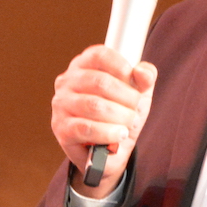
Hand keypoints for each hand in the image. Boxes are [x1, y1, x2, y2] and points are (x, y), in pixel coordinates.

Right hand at [51, 45, 157, 199]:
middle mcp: (67, 81)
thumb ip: (145, 78)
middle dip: (126, 98)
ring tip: (129, 125)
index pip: (99, 55)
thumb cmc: (121, 114)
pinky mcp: (61, 128)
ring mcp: (61, 104)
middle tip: (135, 111)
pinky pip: (85, 128)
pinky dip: (107, 132)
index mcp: (84, 65)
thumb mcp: (138, 93)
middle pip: (100, 82)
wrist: (111, 151)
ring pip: (94, 105)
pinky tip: (119, 135)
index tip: (135, 82)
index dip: (121, 67)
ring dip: (119, 117)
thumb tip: (142, 72)